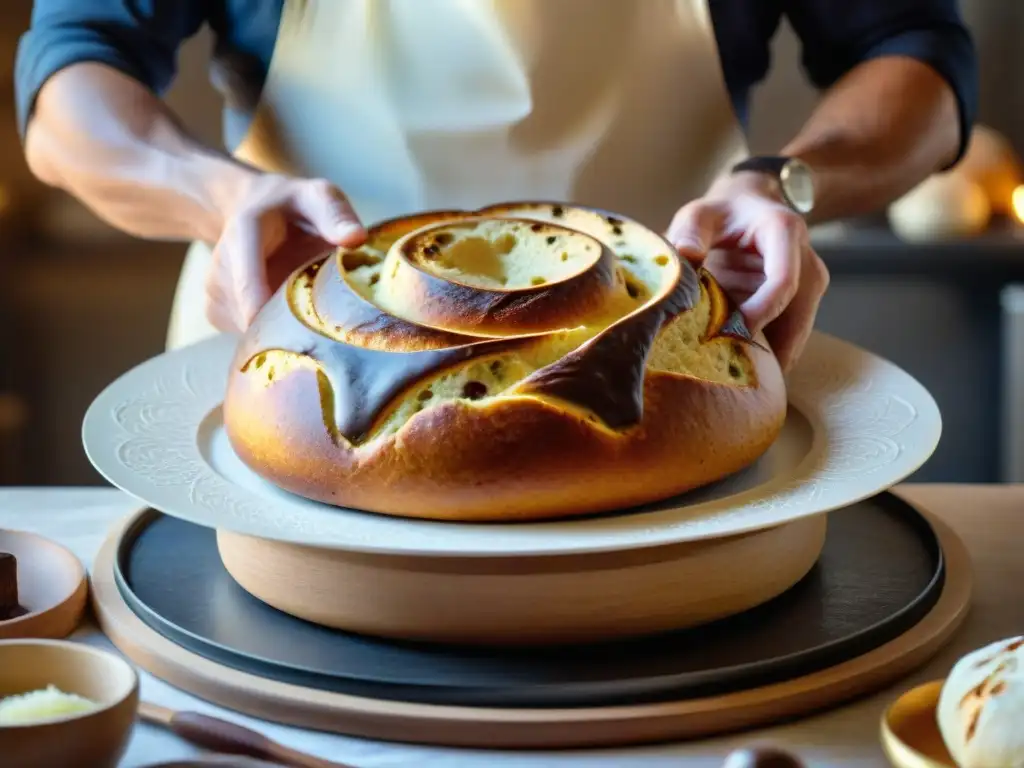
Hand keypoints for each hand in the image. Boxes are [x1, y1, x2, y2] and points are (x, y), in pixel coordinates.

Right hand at [206, 172, 366, 332]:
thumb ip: (334, 214)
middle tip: (324, 320)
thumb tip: (356, 238)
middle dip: (287, 324)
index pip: (246, 281)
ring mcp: (214, 293)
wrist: (255, 209)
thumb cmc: (293, 206)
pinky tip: (288, 310)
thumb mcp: (317, 196)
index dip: (262, 310)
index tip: (288, 332)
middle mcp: (220, 267)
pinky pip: (248, 335)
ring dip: (282, 327)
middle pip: (250, 314)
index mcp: (243, 235)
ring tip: (305, 304)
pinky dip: (272, 331)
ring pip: (251, 329)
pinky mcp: (217, 313)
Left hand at [666, 172, 829, 371]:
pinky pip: (790, 336)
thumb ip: (689, 231)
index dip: (759, 314)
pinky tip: (739, 367)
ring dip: (767, 358)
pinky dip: (768, 353)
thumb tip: (685, 255)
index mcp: (784, 232)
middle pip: (795, 317)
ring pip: (796, 334)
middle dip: (765, 349)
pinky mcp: (803, 303)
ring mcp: (810, 284)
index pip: (783, 282)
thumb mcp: (700, 213)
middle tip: (727, 374)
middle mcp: (807, 260)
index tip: (726, 334)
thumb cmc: (722, 213)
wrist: (750, 209)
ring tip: (731, 378)